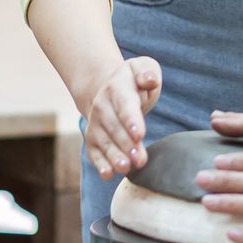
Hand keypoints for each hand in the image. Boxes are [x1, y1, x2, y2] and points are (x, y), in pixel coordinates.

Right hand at [82, 56, 161, 177]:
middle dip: (127, 145)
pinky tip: (108, 175)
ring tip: (126, 168)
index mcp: (117, 88)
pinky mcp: (92, 140)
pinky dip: (101, 164)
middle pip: (115, 128)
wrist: (108, 89)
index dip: (131, 120)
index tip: (139, 134)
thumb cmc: (133, 81)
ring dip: (115, 157)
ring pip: (105, 143)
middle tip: (140, 159)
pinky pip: (95, 153)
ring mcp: (95, 124)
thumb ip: (148, 72)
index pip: (125, 105)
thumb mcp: (143, 68)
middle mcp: (102, 107)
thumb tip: (150, 80)